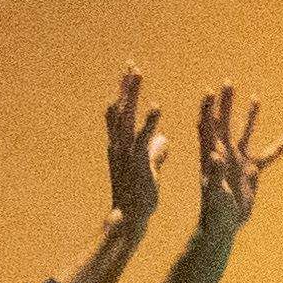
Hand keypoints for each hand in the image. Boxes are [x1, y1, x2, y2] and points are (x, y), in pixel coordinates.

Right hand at [102, 70, 162, 230]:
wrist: (130, 218)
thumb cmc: (139, 193)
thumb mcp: (148, 167)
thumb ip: (155, 150)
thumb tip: (164, 139)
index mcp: (121, 145)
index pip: (121, 112)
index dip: (125, 92)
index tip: (130, 71)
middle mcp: (119, 145)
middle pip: (120, 108)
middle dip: (125, 86)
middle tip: (131, 63)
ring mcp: (126, 153)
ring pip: (126, 118)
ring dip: (131, 95)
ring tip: (136, 74)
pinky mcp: (138, 164)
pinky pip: (143, 138)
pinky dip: (149, 121)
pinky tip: (156, 105)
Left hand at [190, 84, 282, 239]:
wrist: (223, 226)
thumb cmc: (214, 211)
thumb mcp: (214, 192)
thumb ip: (213, 174)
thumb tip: (214, 155)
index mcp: (212, 155)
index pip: (207, 127)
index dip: (207, 109)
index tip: (210, 91)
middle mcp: (224, 153)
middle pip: (224, 123)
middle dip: (226, 103)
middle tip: (228, 82)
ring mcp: (238, 161)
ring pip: (245, 133)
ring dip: (249, 116)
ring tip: (255, 97)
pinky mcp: (250, 172)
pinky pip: (266, 156)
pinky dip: (276, 148)